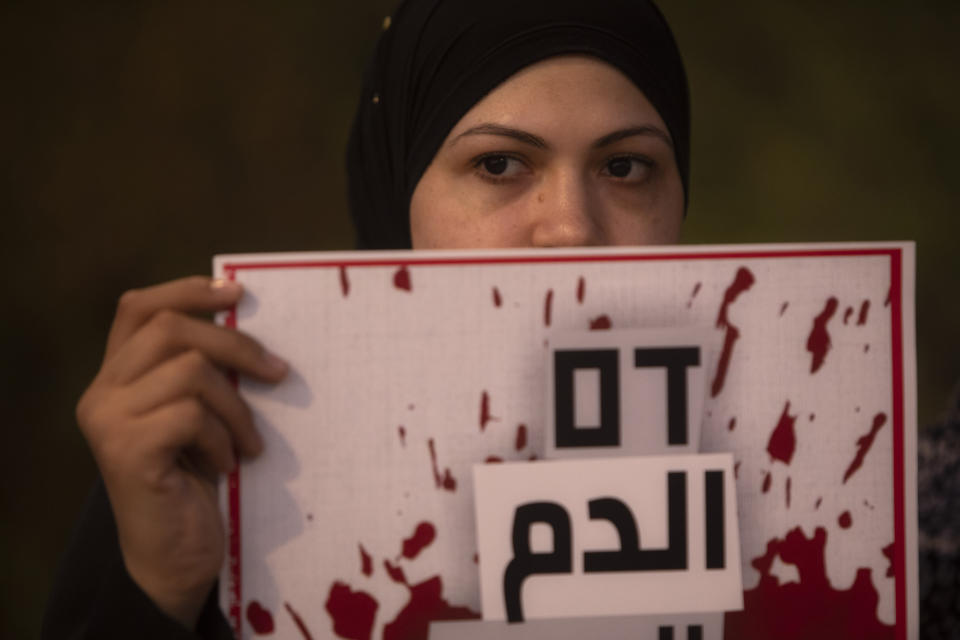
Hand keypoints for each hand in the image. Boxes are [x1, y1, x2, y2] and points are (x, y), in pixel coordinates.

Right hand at [76, 276, 286, 627]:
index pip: (139, 308)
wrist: (175, 554)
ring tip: (247, 443)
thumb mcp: (201, 415)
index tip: (237, 293)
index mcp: (117, 376)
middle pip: (171, 328)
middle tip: (279, 372)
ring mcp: (107, 420)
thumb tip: (250, 322)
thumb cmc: (195, 481)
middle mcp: (101, 392)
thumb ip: (204, 372)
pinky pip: (192, 414)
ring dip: (235, 406)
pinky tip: (227, 465)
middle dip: (235, 344)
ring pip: (189, 370)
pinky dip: (223, 437)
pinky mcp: (125, 449)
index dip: (187, 290)